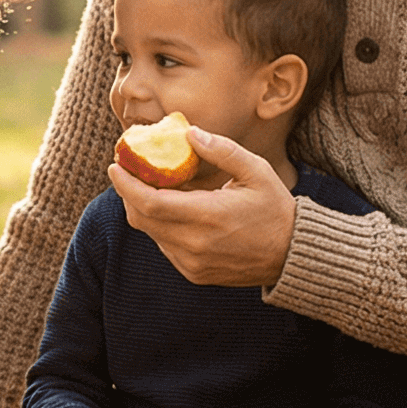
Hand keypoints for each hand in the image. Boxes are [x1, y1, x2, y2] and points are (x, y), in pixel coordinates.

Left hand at [110, 125, 292, 287]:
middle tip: (126, 170)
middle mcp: (195, 244)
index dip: (127, 185)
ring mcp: (192, 263)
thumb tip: (189, 133)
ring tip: (147, 185)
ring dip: (143, 209)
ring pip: (151, 233)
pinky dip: (159, 226)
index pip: (151, 203)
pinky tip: (169, 209)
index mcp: (209, 216)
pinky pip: (164, 246)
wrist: (291, 255)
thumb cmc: (274, 208)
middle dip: (128, 193)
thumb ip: (221, 150)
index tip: (115, 166)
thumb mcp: (256, 171)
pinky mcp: (194, 273)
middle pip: (142, 219)